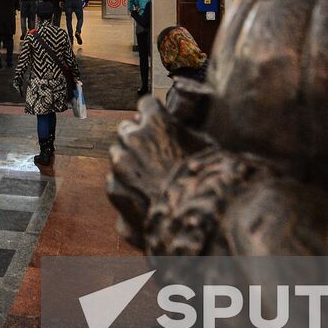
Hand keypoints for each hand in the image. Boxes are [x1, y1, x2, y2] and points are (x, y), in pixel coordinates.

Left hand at [107, 79, 219, 249]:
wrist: (198, 223)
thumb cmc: (210, 182)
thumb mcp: (209, 148)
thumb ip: (190, 134)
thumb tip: (188, 131)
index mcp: (156, 122)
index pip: (147, 104)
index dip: (156, 116)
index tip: (161, 123)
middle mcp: (132, 140)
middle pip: (128, 130)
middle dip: (139, 139)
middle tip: (158, 153)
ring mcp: (120, 168)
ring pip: (119, 158)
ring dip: (132, 165)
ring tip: (154, 180)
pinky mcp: (116, 193)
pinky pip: (118, 187)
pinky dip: (128, 191)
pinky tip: (148, 200)